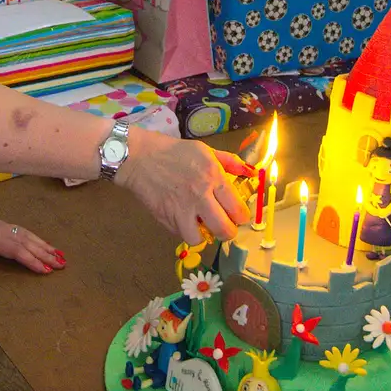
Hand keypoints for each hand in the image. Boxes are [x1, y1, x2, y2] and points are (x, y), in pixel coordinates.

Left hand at [0, 198, 65, 276]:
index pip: (15, 251)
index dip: (31, 261)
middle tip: (62, 265)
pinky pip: (23, 232)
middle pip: (26, 242)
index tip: (46, 271)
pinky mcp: (1, 225)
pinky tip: (44, 244)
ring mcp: (1, 226)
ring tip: (61, 256)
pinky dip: (36, 238)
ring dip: (44, 246)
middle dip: (45, 254)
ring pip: (27, 236)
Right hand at [117, 136, 249, 244]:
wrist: (140, 157)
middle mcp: (200, 196)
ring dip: (204, 236)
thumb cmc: (174, 152)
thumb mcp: (205, 150)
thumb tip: (251, 172)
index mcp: (213, 177)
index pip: (237, 209)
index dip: (242, 217)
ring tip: (202, 227)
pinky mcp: (165, 217)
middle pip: (224, 230)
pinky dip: (184, 230)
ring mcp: (181, 209)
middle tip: (225, 227)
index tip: (238, 216)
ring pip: (201, 239)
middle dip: (229, 232)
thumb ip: (230, 162)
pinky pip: (180, 234)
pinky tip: (184, 220)